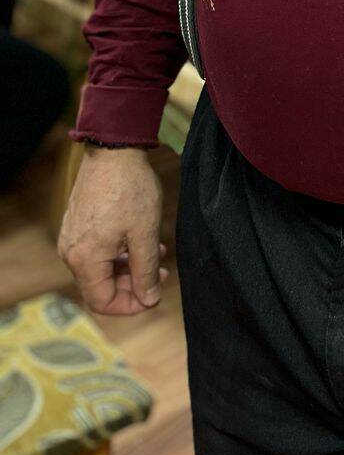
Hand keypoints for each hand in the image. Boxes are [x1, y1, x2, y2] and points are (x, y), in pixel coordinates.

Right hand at [57, 147, 167, 315]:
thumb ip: (146, 270)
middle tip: (161, 272)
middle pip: (101, 286)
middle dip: (133, 284)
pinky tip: (142, 239)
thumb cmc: (130, 189)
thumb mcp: (145, 233)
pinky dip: (119, 251)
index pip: (103, 302)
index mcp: (85, 260)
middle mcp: (71, 252)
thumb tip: (150, 298)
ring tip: (157, 254)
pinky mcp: (78, 224)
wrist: (114, 149)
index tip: (154, 295)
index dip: (130, 305)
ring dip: (129, 266)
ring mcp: (72, 237)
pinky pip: (97, 250)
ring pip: (101, 267)